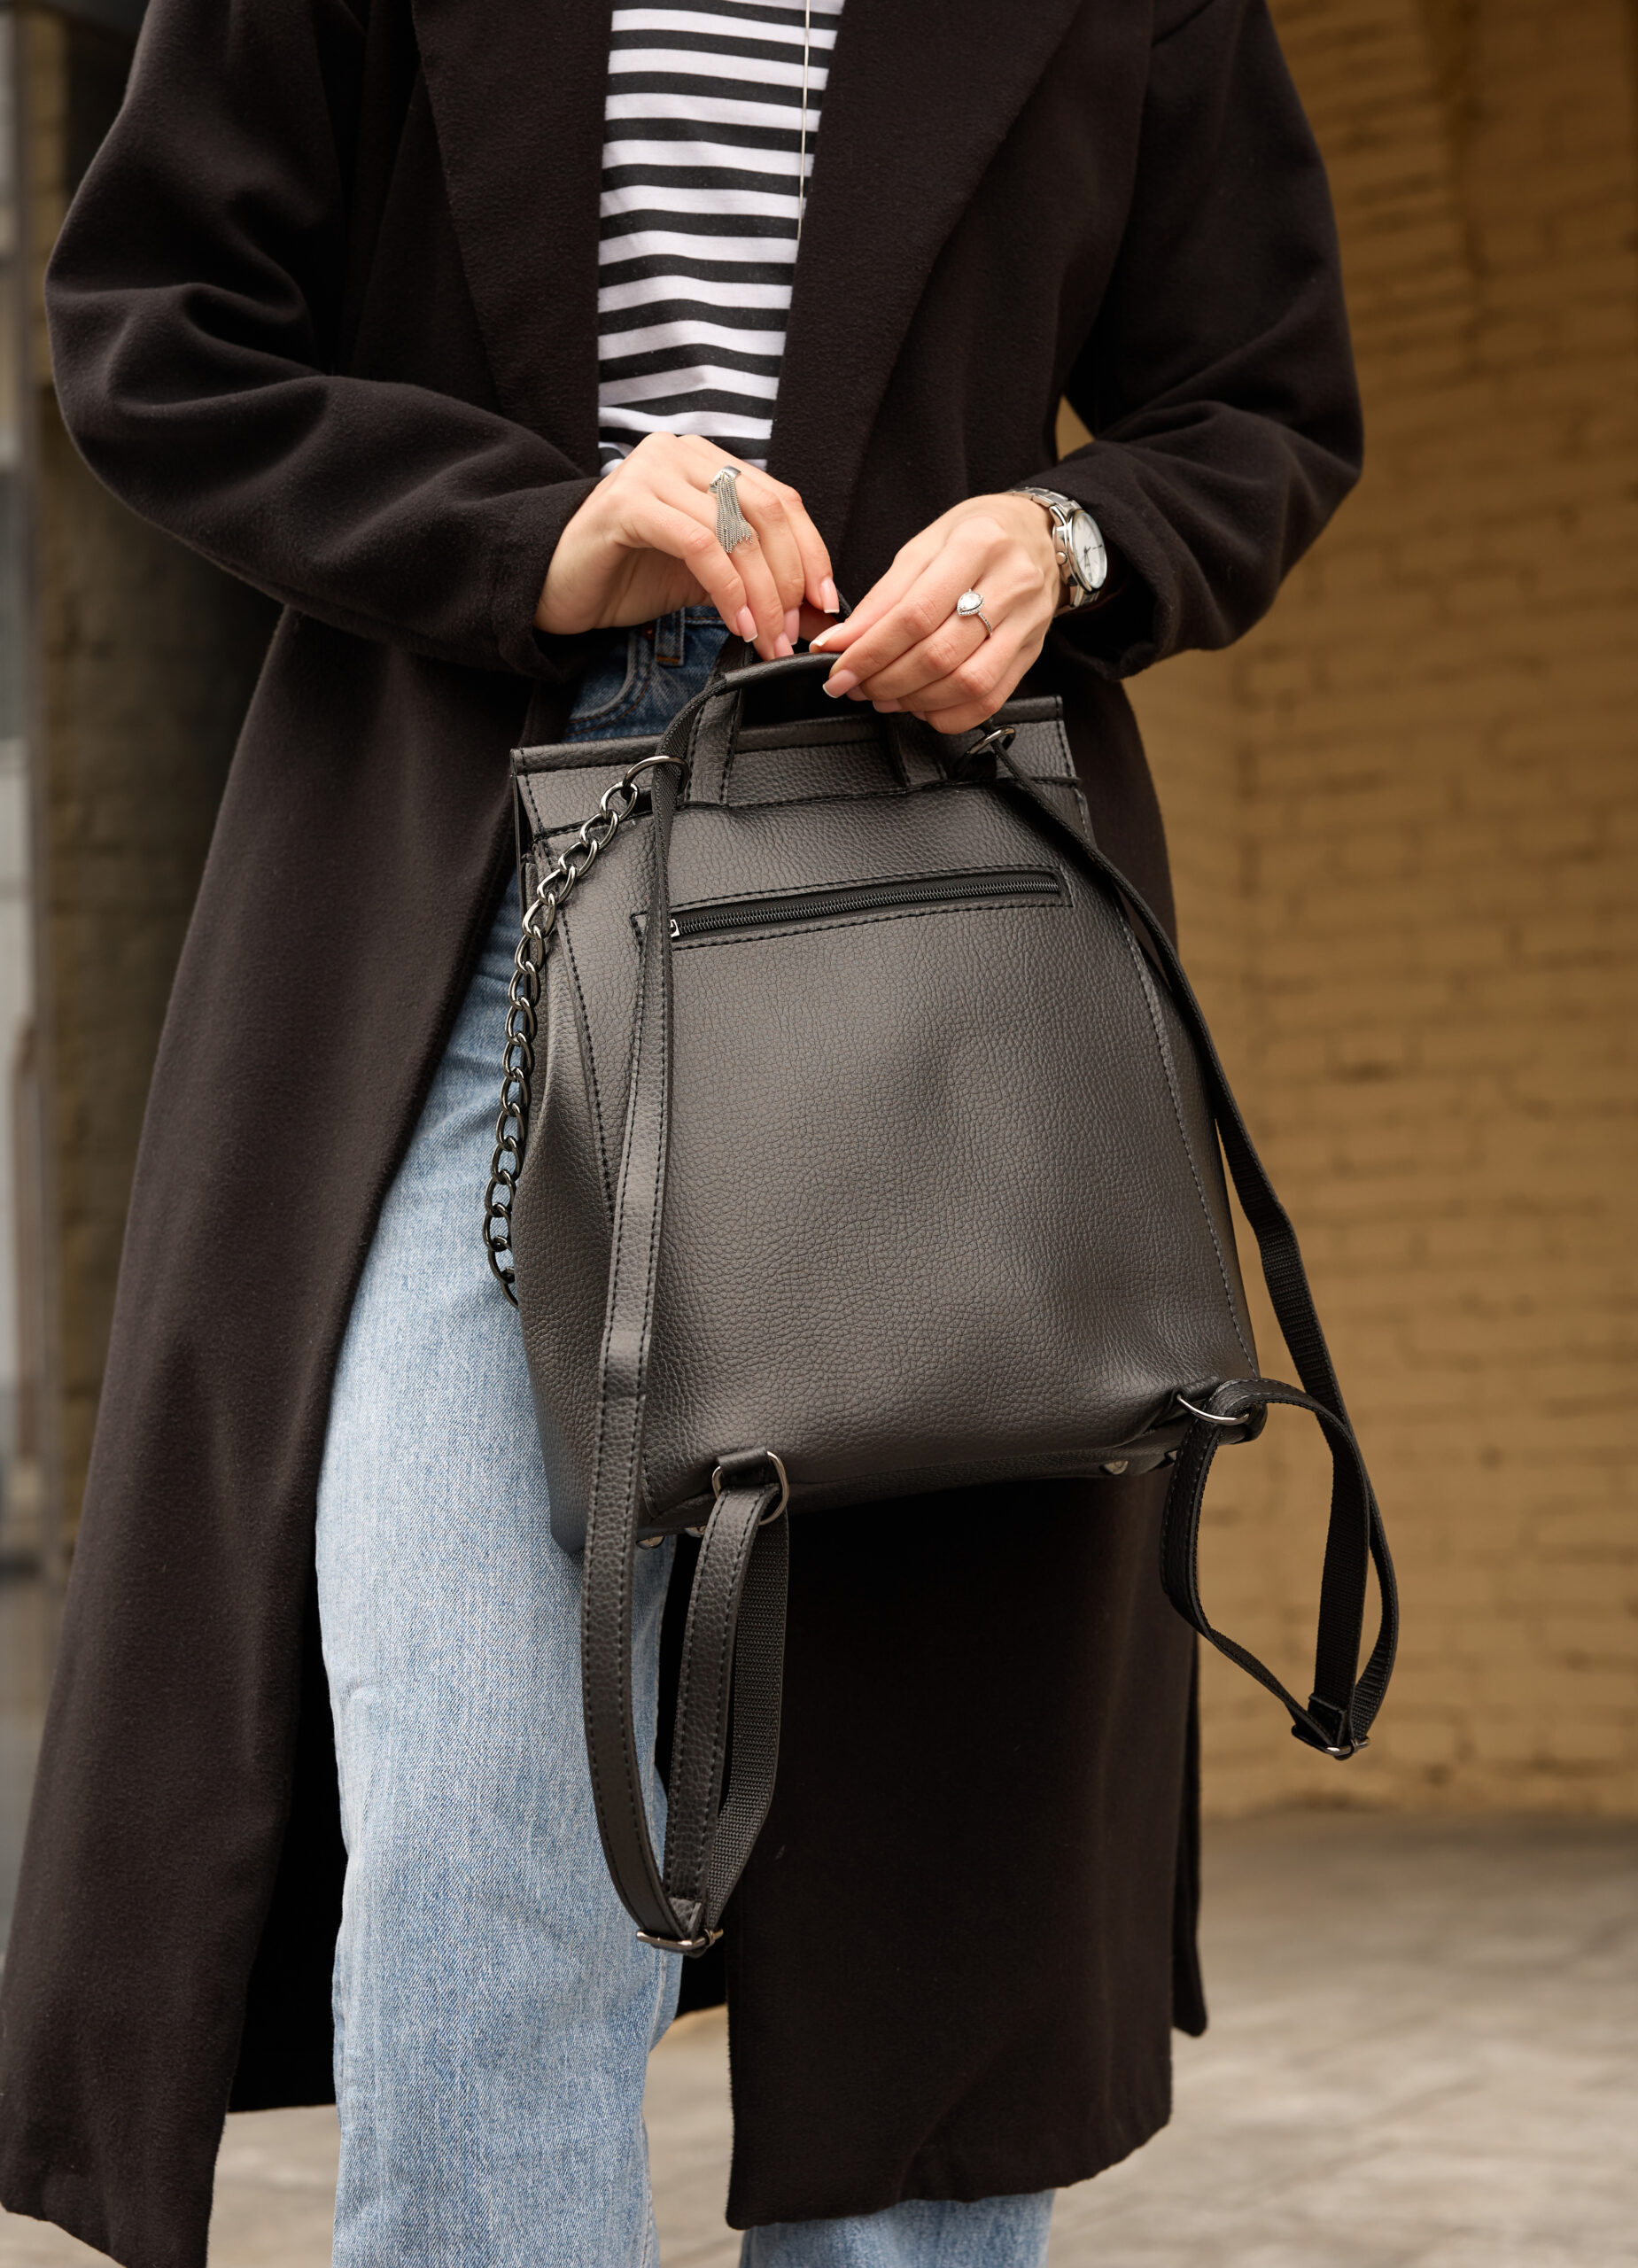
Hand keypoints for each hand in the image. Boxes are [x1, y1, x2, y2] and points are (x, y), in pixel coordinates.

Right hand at [536, 434, 838, 660]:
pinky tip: (737, 622)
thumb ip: (753, 575)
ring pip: (736, 530)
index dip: (811, 552)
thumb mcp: (706, 573)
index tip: (825, 602)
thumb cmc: (627, 576)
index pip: (780, 499)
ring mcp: (652, 471)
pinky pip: (699, 544)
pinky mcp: (627, 502)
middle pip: (766, 511)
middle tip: (795, 630)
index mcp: (706, 461)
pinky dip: (728, 588)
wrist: (556, 586)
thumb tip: (814, 606)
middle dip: (790, 580)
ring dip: (763, 595)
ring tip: (767, 638)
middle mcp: (681, 453)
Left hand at [809, 494, 1061, 732]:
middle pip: (939, 654)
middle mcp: (1011, 583)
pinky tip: (923, 705)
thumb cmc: (977, 535)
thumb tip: (840, 642)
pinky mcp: (1031, 652)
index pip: (915, 614)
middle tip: (856, 685)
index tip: (840, 668)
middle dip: (886, 680)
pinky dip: (948, 714)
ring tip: (884, 695)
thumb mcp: (923, 547)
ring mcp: (1026, 622)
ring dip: (914, 700)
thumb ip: (882, 598)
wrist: (1038, 534)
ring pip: (966, 683)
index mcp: (977, 544)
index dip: (870, 650)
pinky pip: (989, 700)